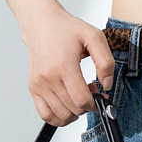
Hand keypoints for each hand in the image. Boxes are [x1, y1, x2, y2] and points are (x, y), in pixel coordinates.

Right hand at [24, 1, 115, 124]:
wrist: (41, 23)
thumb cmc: (66, 29)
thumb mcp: (94, 37)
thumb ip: (105, 62)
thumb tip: (107, 85)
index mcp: (64, 65)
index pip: (81, 100)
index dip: (95, 104)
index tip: (100, 97)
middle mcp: (48, 77)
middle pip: (72, 109)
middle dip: (87, 106)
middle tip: (91, 92)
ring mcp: (38, 84)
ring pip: (60, 115)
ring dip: (75, 112)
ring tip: (79, 97)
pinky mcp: (33, 88)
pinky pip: (45, 115)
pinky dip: (59, 117)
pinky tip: (68, 106)